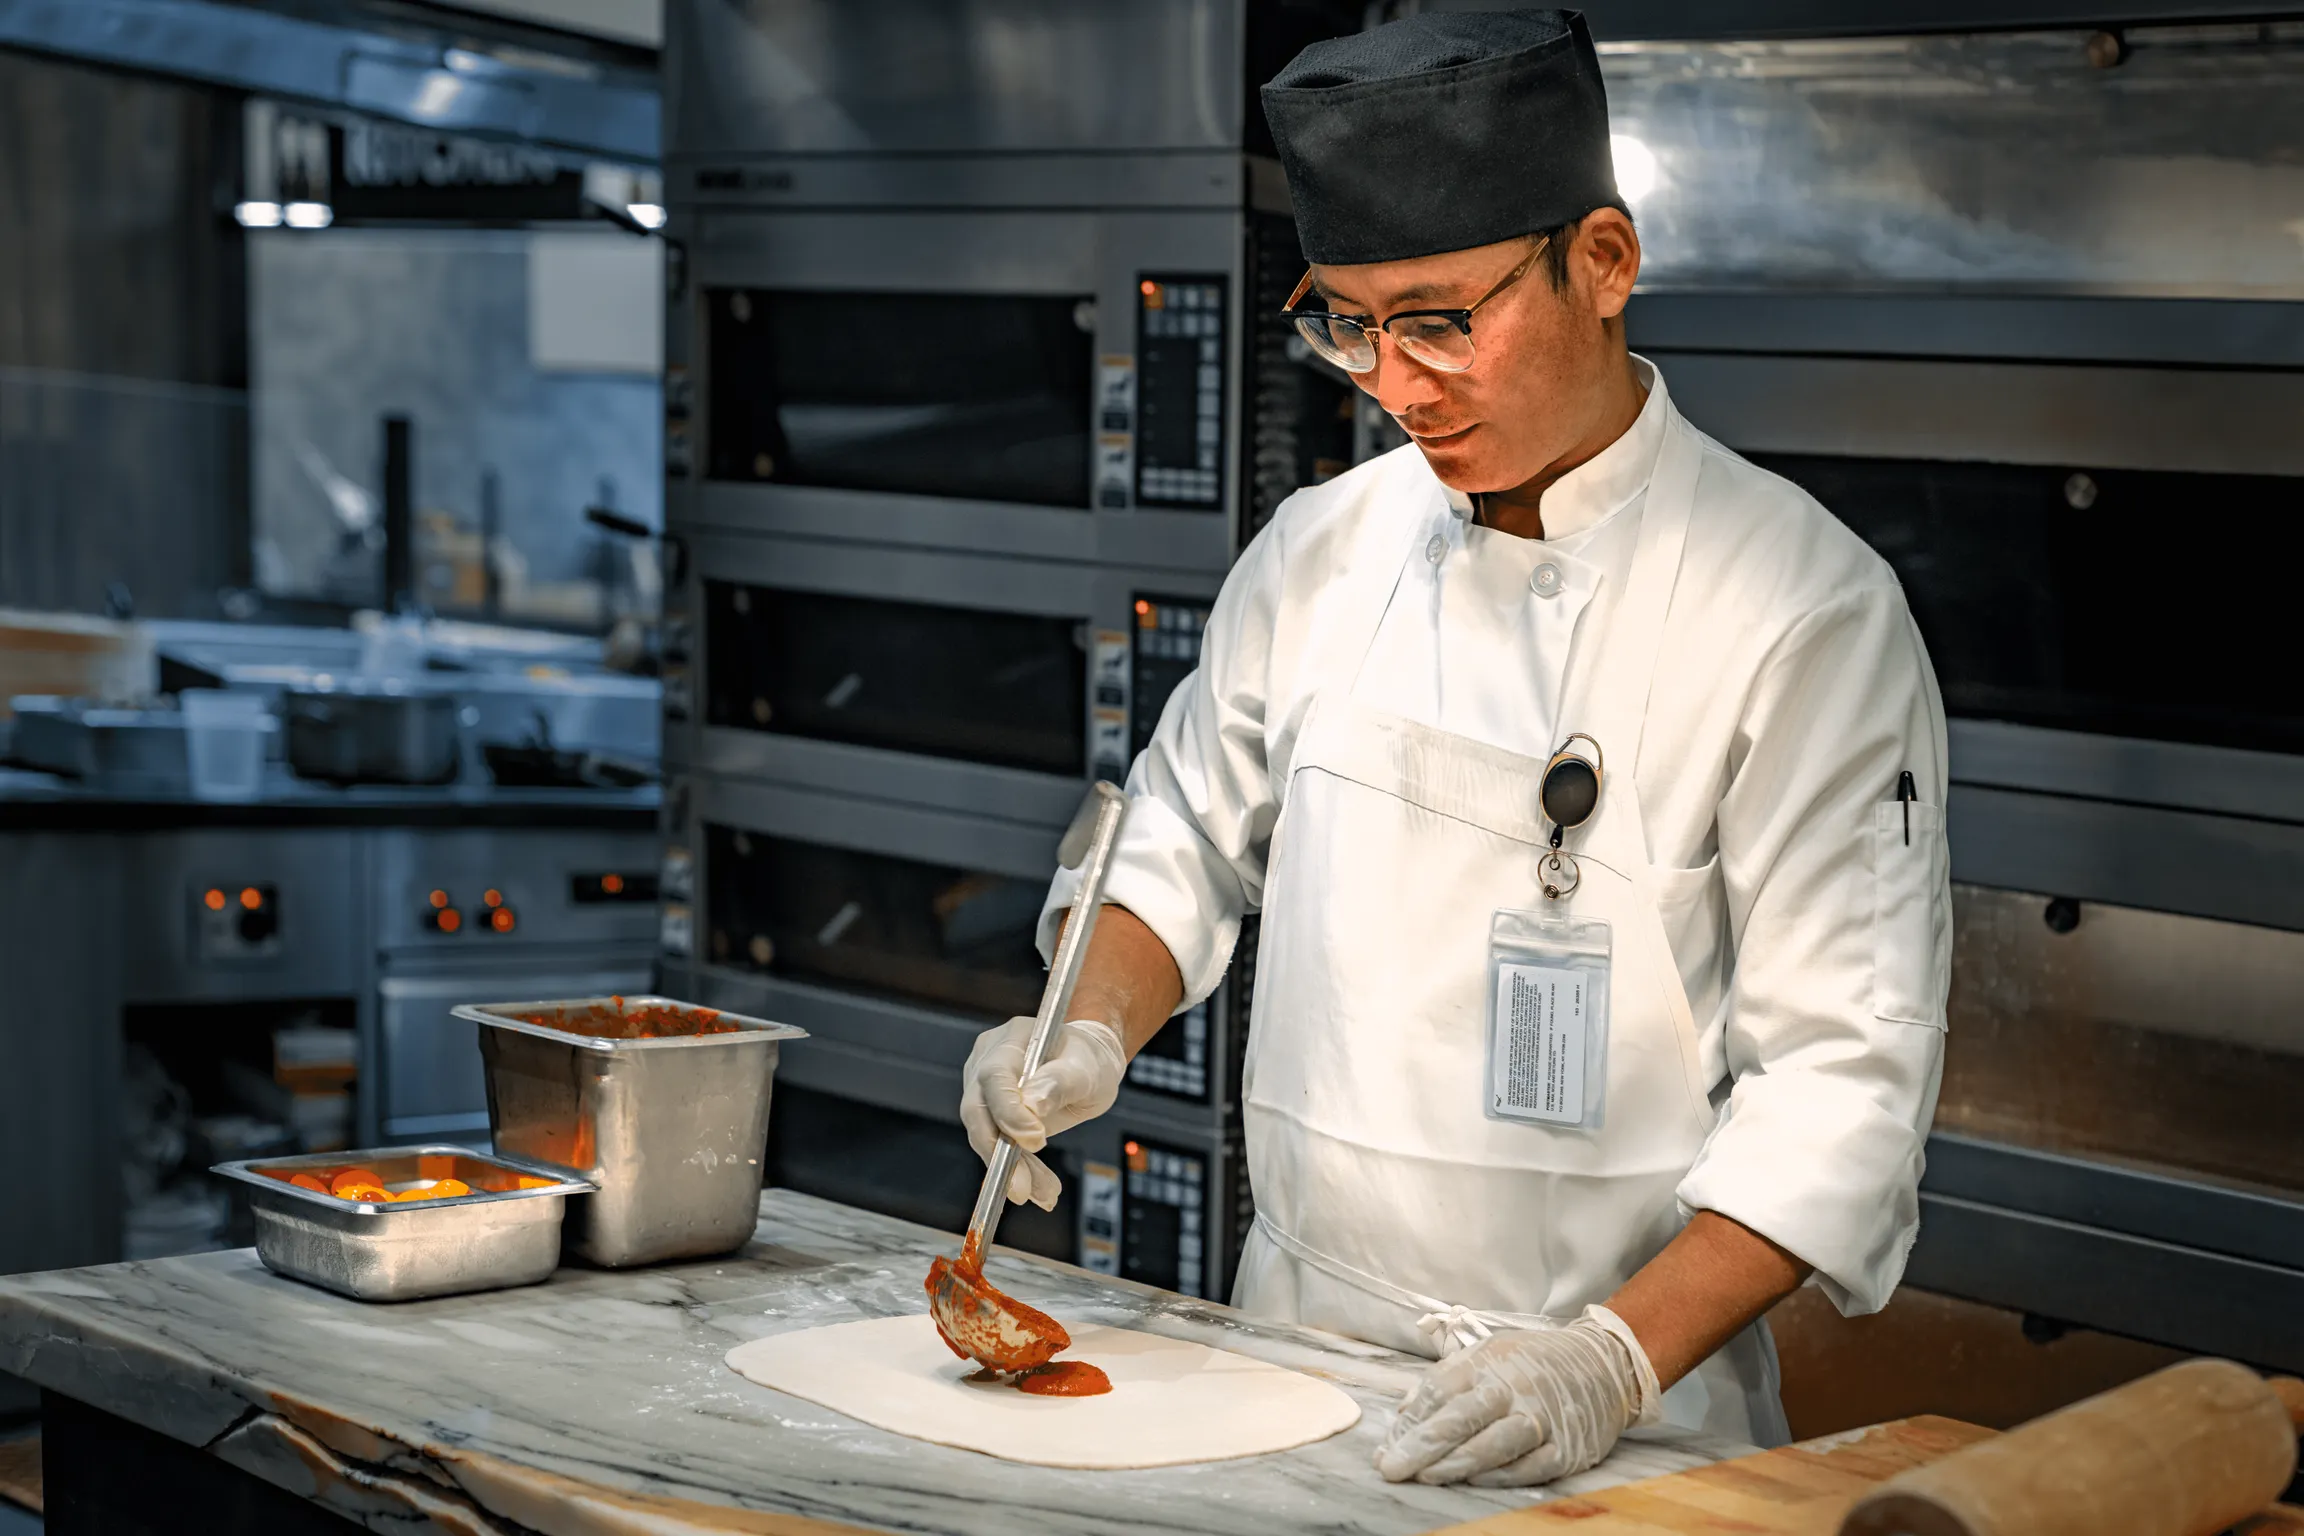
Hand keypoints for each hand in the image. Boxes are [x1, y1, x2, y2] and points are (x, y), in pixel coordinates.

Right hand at [959, 1016, 1125, 1209]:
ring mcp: (985, 1088)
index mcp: (1013, 1039)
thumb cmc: (1089, 1062)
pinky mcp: (990, 1113)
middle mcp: (988, 1060)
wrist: (1087, 1067)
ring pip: (985, 1135)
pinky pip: (996, 1145)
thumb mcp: (1087, 1069)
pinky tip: (1037, 1189)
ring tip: (1043, 1193)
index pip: (996, 1077)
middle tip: (1024, 1188)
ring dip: (1012, 1169)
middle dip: (1001, 1153)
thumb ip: (1060, 1082)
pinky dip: (1017, 1170)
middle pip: (978, 1110)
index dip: (1008, 1112)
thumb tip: (1032, 1106)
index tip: (1035, 1140)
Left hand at [1375, 1307, 1658, 1486]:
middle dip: (1422, 1444)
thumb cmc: (1534, 1362)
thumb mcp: (1488, 1355)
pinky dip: (1498, 1476)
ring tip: (1425, 1476)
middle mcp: (1514, 1387)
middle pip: (1462, 1417)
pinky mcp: (1567, 1448)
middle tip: (1391, 1467)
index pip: (1440, 1389)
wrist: (1604, 1364)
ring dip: (1457, 1464)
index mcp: (1489, 1361)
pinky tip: (1473, 1481)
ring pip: (1495, 1444)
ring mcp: (1542, 1418)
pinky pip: (1528, 1467)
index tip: (1385, 1447)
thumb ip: (1445, 1383)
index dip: (1410, 1420)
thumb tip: (1402, 1416)